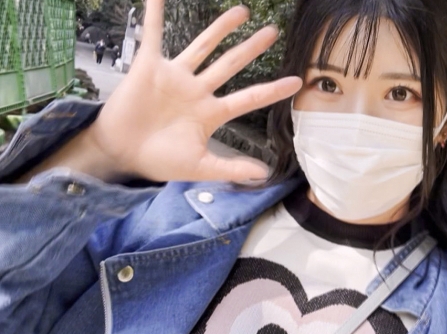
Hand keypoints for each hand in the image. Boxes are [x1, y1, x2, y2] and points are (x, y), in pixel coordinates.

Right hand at [81, 0, 300, 182]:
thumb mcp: (200, 168)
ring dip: (221, 28)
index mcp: (211, 113)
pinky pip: (153, 35)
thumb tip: (264, 175)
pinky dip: (154, 15)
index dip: (272, 91)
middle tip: (272, 31)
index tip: (296, 81)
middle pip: (231, 64)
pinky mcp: (149, 67)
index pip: (249, 98)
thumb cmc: (158, 161)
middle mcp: (197, 91)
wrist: (121, 154)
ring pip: (203, 46)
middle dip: (251, 48)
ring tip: (243, 11)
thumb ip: (230, 168)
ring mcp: (175, 77)